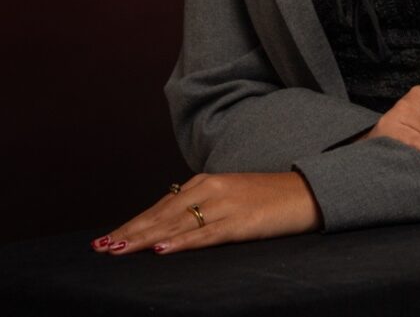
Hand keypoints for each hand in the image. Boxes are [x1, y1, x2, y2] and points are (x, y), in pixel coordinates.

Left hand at [90, 171, 321, 255]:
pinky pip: (204, 236)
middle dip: (129, 233)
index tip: (107, 240)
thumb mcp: (228, 196)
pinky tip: (161, 250)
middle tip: (101, 248)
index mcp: (204, 183)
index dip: (132, 224)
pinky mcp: (239, 223)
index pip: (159, 207)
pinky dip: (180, 243)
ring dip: (144, 239)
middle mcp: (209, 190)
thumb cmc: (265, 197)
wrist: (303, 191)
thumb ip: (200, 206)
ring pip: (175, 226)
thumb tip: (169, 226)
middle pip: (160, 216)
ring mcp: (224, 206)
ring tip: (118, 250)